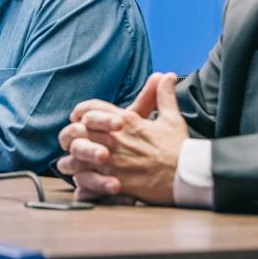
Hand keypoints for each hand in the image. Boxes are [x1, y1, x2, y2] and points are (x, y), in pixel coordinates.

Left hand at [57, 73, 187, 205]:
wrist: (188, 175)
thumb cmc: (179, 148)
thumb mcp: (172, 118)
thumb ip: (163, 95)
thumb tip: (166, 76)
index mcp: (126, 121)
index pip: (92, 109)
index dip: (81, 111)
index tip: (77, 117)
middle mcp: (116, 139)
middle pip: (78, 131)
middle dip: (70, 135)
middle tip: (69, 141)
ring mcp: (114, 161)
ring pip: (78, 157)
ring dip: (72, 160)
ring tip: (70, 164)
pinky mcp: (115, 182)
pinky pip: (88, 180)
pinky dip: (81, 181)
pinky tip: (80, 182)